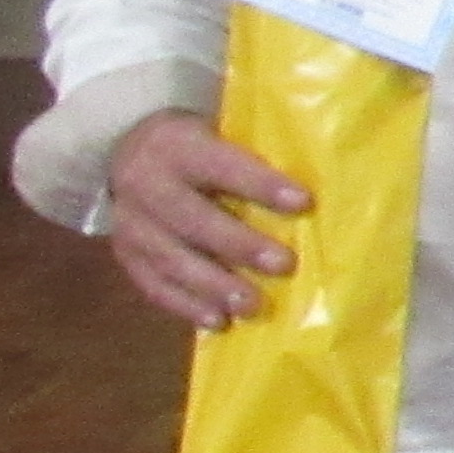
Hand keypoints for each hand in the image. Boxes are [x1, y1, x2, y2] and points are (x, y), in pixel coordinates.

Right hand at [104, 112, 312, 327]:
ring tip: (252, 306)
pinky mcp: (125, 254)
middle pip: (192, 218)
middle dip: (239, 245)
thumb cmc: (199, 146)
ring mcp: (130, 223)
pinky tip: (217, 321)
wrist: (129, 153)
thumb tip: (327, 180)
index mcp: (176, 144)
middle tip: (284, 265)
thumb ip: (256, 153)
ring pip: (170, 258)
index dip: (260, 184)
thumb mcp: (219, 132)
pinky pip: (152, 284)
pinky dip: (185, 305)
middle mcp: (144, 182)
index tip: (303, 203)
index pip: (220, 164)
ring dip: (214, 285)